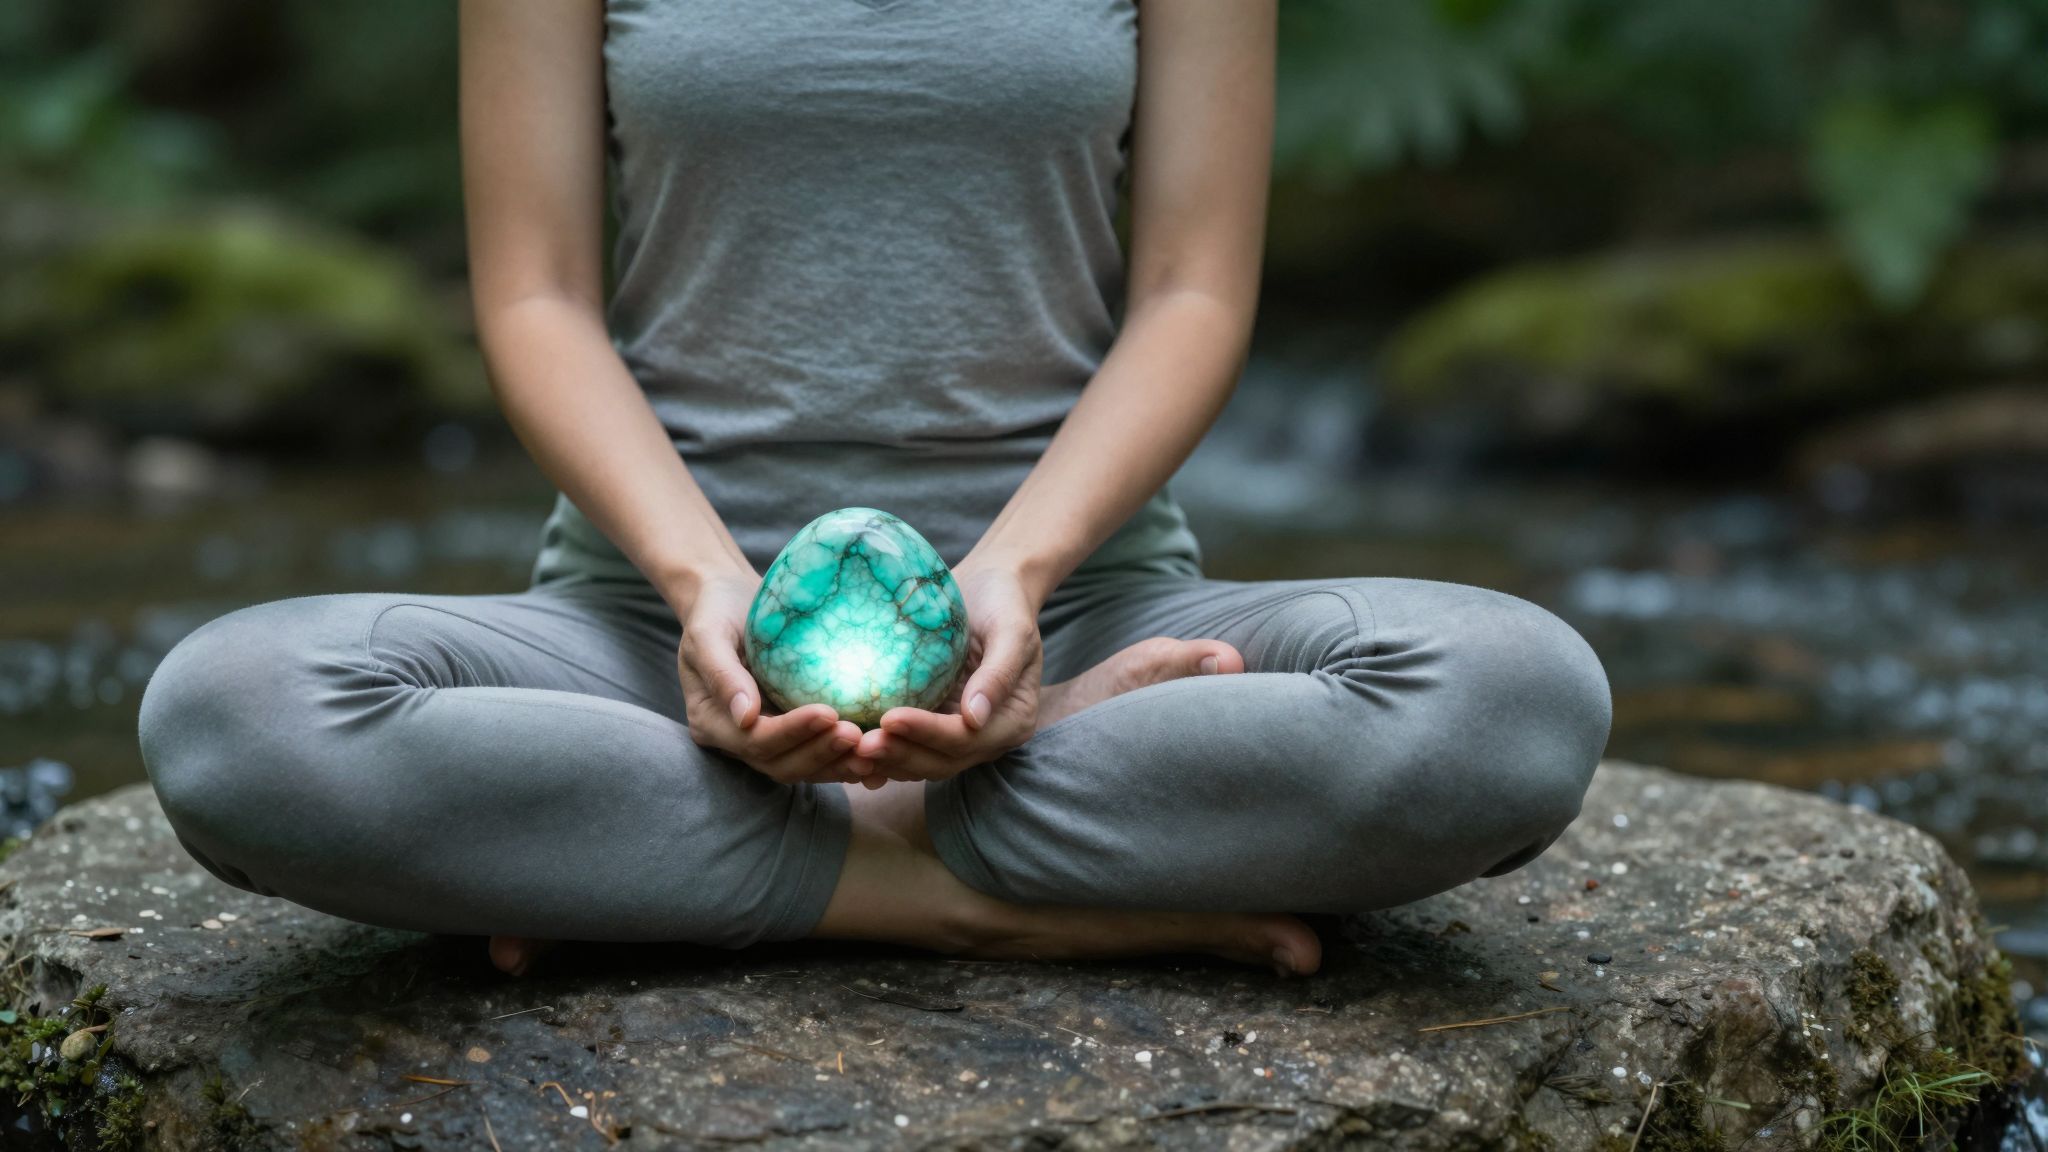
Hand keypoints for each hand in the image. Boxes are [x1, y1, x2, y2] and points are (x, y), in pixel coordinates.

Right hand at [676, 568, 871, 784]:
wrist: (728, 601)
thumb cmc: (716, 611)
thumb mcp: (708, 634)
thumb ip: (722, 675)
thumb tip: (746, 717)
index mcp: (711, 722)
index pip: (755, 739)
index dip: (791, 732)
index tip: (828, 713)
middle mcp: (737, 740)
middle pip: (781, 763)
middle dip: (821, 753)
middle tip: (858, 735)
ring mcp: (765, 740)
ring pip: (803, 767)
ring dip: (838, 764)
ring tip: (873, 752)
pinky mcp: (790, 734)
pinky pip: (817, 756)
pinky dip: (844, 760)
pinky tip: (879, 761)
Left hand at [849, 559, 1044, 787]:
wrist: (991, 588)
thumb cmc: (1004, 602)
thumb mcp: (1012, 630)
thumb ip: (998, 674)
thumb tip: (975, 719)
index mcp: (1012, 721)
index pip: (966, 739)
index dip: (928, 734)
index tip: (890, 718)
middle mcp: (986, 737)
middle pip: (940, 761)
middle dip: (900, 755)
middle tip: (861, 744)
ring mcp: (958, 734)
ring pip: (920, 762)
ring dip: (886, 760)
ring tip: (849, 748)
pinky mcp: (934, 723)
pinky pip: (906, 745)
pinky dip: (882, 751)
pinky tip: (848, 747)